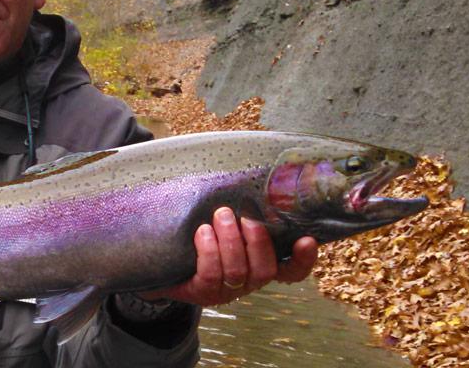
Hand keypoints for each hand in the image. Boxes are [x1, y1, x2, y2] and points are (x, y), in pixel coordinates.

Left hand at [140, 207, 316, 305]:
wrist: (161, 260)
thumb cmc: (199, 234)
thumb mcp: (223, 221)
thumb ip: (241, 210)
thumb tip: (251, 175)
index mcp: (259, 263)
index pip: (291, 271)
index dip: (303, 259)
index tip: (306, 239)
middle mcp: (248, 281)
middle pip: (264, 269)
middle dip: (256, 240)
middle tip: (243, 216)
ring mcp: (226, 291)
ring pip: (237, 271)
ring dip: (230, 241)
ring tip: (221, 215)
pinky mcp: (202, 293)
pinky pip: (211, 275)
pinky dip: (209, 251)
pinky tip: (202, 232)